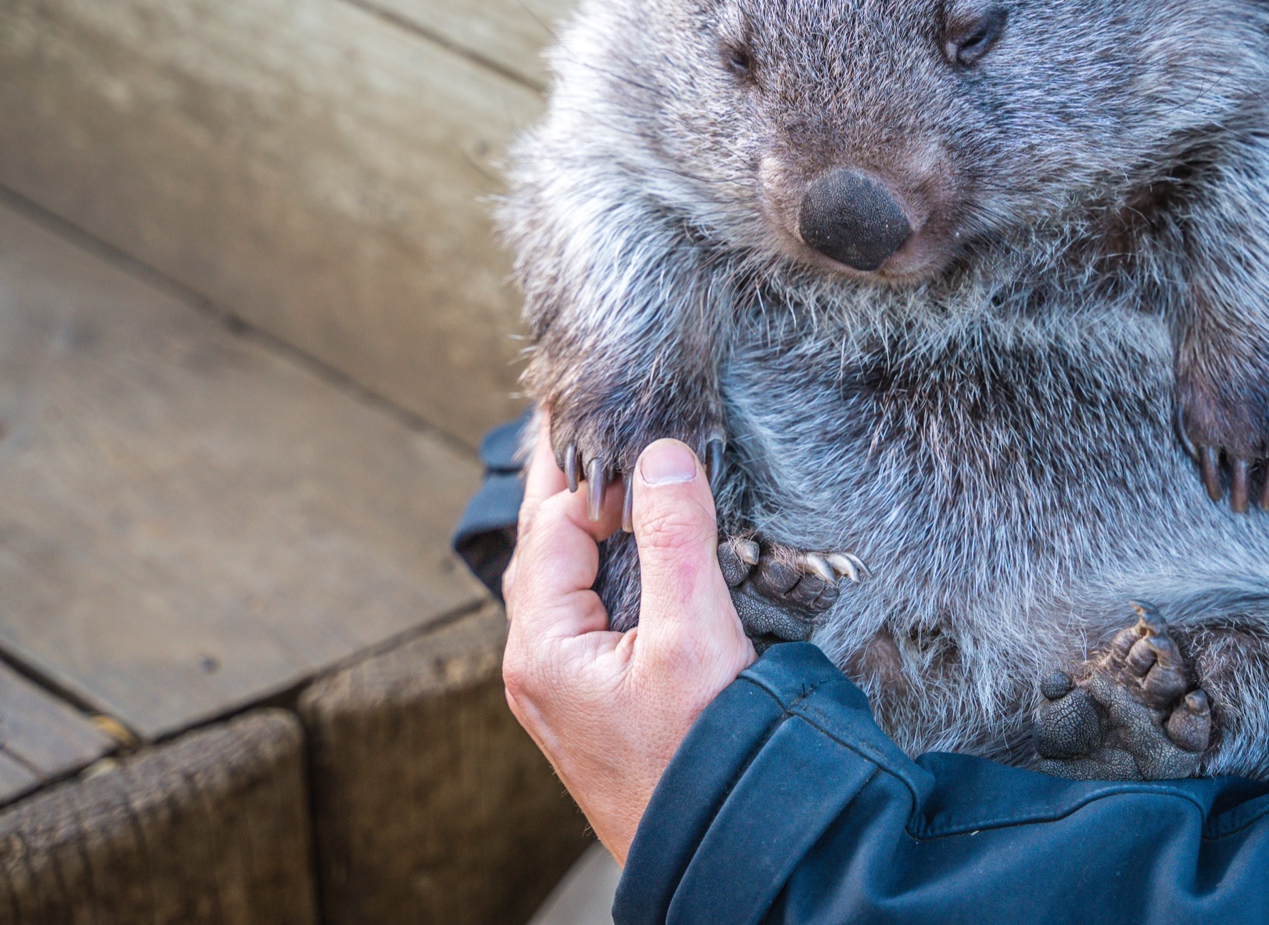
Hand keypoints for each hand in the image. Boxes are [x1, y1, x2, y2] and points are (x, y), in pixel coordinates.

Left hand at [501, 423, 755, 863]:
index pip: (551, 526)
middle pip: (550, 552)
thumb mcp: (692, 636)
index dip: (583, 470)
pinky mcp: (602, 705)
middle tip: (595, 424)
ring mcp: (570, 691)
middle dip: (574, 487)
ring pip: (572, 585)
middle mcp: (543, 668)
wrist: (725, 850)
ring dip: (595, 530)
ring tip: (618, 477)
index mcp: (544, 647)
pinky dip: (614, 572)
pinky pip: (596, 617)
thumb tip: (659, 455)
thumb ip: (675, 539)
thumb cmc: (700, 760)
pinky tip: (644, 559)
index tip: (609, 417)